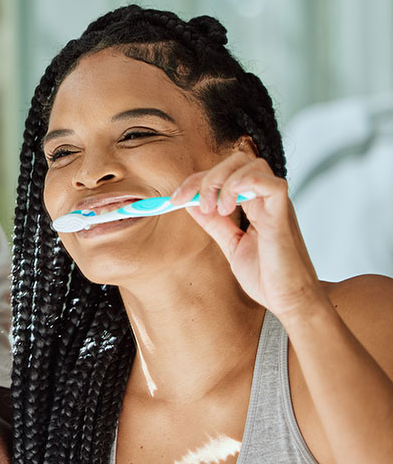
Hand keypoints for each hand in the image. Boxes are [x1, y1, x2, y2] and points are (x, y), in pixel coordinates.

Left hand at [171, 150, 325, 318]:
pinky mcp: (283, 215)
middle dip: (205, 176)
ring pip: (251, 164)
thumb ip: (214, 223)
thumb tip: (190, 203)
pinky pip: (271, 183)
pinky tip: (228, 206)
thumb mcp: (231, 244)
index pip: (224, 174)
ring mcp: (276, 204)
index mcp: (255, 203)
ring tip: (214, 209)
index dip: (196, 181)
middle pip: (237, 161)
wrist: (289, 301)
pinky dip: (244, 184)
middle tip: (188, 201)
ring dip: (222, 181)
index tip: (174, 199)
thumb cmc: (266, 276)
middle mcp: (266, 199)